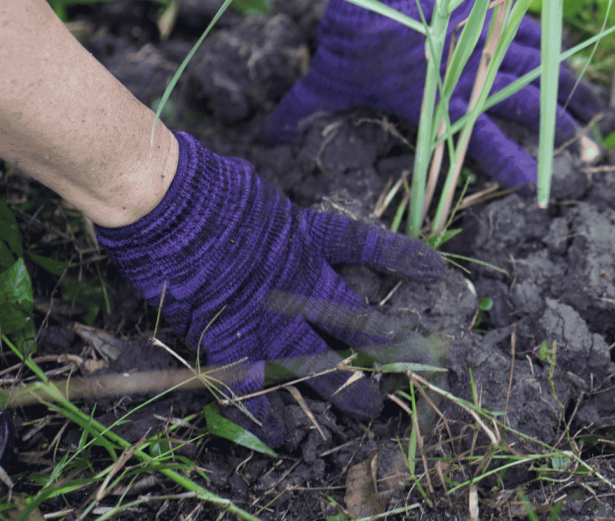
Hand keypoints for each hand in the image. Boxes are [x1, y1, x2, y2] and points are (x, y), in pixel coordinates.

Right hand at [95, 132, 445, 446]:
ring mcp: (266, 312)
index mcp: (305, 236)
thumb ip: (272, 218)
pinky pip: (250, 381)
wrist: (170, 203)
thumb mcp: (254, 195)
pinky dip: (261, 410)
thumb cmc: (205, 188)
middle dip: (384, 342)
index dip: (400, 256)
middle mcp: (296, 279)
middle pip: (352, 316)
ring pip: (314, 359)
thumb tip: (268, 214)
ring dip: (343, 387)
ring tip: (370, 409)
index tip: (435, 268)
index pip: (364, 245)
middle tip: (416, 361)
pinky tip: (279, 435)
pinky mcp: (228, 335)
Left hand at [260, 0, 603, 189]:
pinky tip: (571, 59)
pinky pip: (530, 35)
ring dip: (567, 93)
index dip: (510, 166)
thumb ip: (302, 109)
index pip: (481, 143)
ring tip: (595, 116)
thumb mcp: (327, 77)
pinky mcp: (491, 15)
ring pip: (536, 73)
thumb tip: (266, 137)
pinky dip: (552, 48)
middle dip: (557, 132)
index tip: (535, 189)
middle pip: (525, 109)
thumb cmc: (356, 32)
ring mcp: (485, 44)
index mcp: (439, 101)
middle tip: (586, 153)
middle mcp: (471, 77)